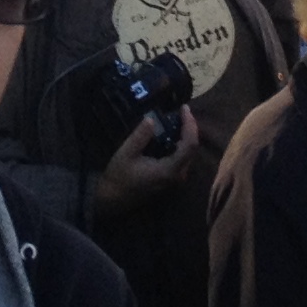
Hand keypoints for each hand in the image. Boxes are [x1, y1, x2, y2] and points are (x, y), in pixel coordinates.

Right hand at [92, 105, 200, 219]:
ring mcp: (174, 179)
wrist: (113, 199)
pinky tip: (174, 133)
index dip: (190, 124)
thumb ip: (140, 136)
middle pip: (192, 149)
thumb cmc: (119, 176)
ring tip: (179, 118)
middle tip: (182, 110)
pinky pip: (183, 158)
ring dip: (186, 135)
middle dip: (190, 127)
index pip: (189, 145)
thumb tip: (152, 118)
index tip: (184, 107)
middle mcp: (176, 176)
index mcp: (168, 170)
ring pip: (189, 154)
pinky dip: (181, 143)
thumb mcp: (126, 153)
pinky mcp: (170, 179)